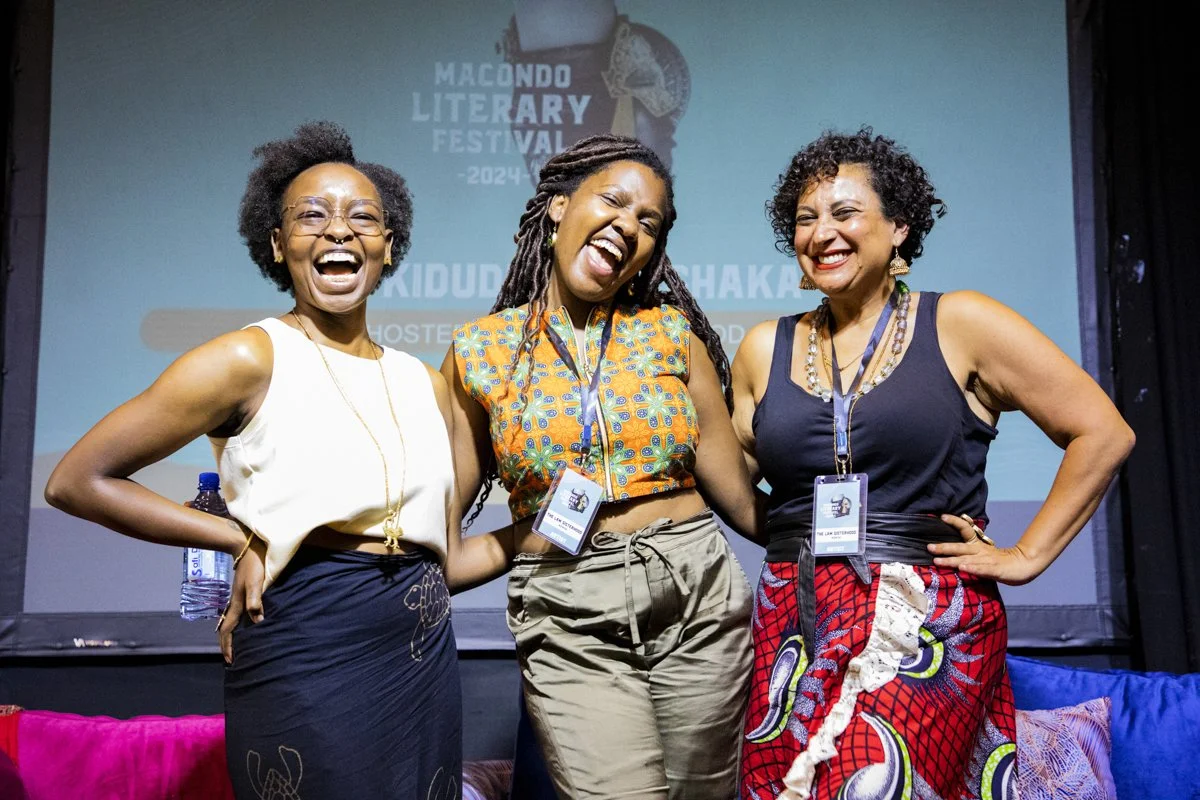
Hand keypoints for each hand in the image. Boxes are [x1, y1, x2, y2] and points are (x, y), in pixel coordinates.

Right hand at [218, 533, 265, 663]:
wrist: (247, 547)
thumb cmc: (255, 565)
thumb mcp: (257, 583)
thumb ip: (256, 601)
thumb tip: (258, 622)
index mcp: (237, 604)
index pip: (228, 630)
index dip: (229, 646)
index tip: (230, 660)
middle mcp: (234, 603)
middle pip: (225, 628)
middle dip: (226, 644)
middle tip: (229, 659)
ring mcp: (236, 597)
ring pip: (229, 621)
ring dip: (229, 635)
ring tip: (233, 646)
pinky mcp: (241, 591)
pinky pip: (235, 614)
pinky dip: (235, 624)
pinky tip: (242, 624)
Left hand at [928, 514, 1045, 585]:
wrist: (1024, 565)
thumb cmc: (1000, 560)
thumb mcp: (982, 553)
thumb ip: (968, 551)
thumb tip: (949, 550)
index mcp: (977, 544)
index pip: (966, 529)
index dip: (955, 522)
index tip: (942, 516)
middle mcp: (980, 551)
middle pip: (960, 547)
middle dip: (943, 548)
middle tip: (928, 547)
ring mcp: (988, 560)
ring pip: (966, 559)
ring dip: (951, 560)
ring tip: (937, 561)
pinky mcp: (995, 570)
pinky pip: (982, 569)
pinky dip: (971, 568)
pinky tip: (962, 568)